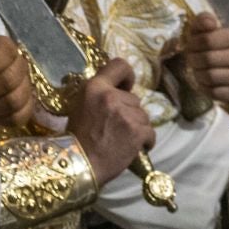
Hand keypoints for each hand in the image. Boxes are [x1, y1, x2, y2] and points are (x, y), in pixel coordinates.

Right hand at [62, 58, 156, 182]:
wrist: (80, 164)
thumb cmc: (78, 136)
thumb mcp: (81, 105)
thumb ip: (99, 94)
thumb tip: (118, 90)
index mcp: (94, 87)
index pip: (120, 65)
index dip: (127, 76)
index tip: (126, 87)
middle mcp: (110, 96)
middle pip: (134, 99)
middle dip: (129, 112)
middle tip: (116, 127)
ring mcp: (126, 113)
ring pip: (143, 116)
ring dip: (137, 127)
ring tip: (122, 139)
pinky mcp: (137, 131)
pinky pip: (150, 132)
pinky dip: (145, 141)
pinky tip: (133, 148)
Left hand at [174, 13, 228, 105]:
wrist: (215, 67)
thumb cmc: (205, 45)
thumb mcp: (201, 29)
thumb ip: (203, 21)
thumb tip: (210, 23)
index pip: (207, 40)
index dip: (194, 43)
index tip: (192, 45)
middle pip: (208, 59)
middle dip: (195, 59)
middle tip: (193, 59)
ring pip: (211, 76)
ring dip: (199, 74)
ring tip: (199, 70)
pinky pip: (215, 93)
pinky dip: (205, 88)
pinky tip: (206, 82)